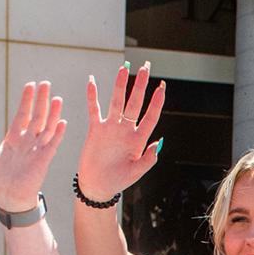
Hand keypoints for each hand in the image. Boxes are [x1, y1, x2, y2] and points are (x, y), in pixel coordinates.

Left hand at [0, 81, 64, 213]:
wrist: (9, 197)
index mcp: (14, 138)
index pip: (22, 115)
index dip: (26, 101)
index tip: (30, 86)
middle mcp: (27, 141)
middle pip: (37, 117)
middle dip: (41, 101)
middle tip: (46, 83)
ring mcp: (37, 150)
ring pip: (47, 127)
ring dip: (53, 113)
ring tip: (57, 98)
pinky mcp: (44, 160)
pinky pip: (52, 144)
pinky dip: (58, 134)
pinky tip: (63, 122)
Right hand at [78, 63, 164, 200]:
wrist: (97, 187)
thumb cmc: (118, 181)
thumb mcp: (136, 172)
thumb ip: (148, 159)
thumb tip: (159, 142)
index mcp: (138, 140)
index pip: (150, 117)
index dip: (156, 102)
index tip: (162, 87)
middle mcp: (126, 130)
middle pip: (135, 103)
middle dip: (140, 85)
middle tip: (146, 67)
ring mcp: (111, 128)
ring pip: (117, 102)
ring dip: (120, 85)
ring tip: (124, 68)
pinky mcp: (96, 129)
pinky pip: (94, 109)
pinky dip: (93, 96)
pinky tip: (92, 81)